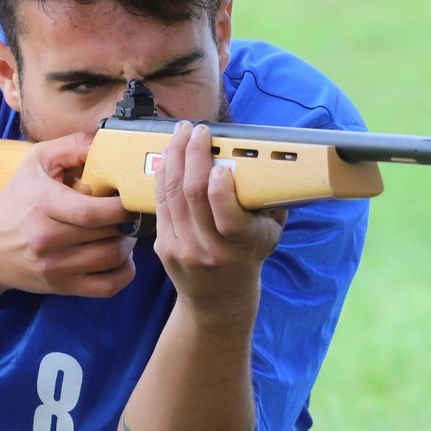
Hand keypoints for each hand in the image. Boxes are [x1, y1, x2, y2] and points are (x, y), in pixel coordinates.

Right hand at [0, 132, 138, 297]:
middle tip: (132, 212)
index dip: (122, 207)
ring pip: (111, 259)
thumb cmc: (17, 201)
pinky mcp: (61, 286)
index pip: (93, 212)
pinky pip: (107, 287)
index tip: (130, 197)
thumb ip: (72, 146)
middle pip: (107, 234)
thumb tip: (107, 142)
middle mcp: (48, 239)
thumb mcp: (36, 162)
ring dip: (128, 244)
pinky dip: (124, 273)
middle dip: (128, 222)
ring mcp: (55, 267)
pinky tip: (121, 258)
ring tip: (125, 231)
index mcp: (44, 205)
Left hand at [153, 122, 287, 323]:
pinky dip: (163, 175)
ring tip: (180, 134)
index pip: (226, 216)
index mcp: (241, 246)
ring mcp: (182, 248)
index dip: (220, 188)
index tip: (221, 165)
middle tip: (198, 130)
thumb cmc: (249, 257)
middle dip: (192, 154)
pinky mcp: (163, 246)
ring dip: (174, 157)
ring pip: (171, 194)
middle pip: (192, 194)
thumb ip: (270, 201)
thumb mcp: (270, 234)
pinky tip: (169, 156)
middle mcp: (209, 249)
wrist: (218, 300)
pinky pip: (160, 203)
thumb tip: (270, 159)